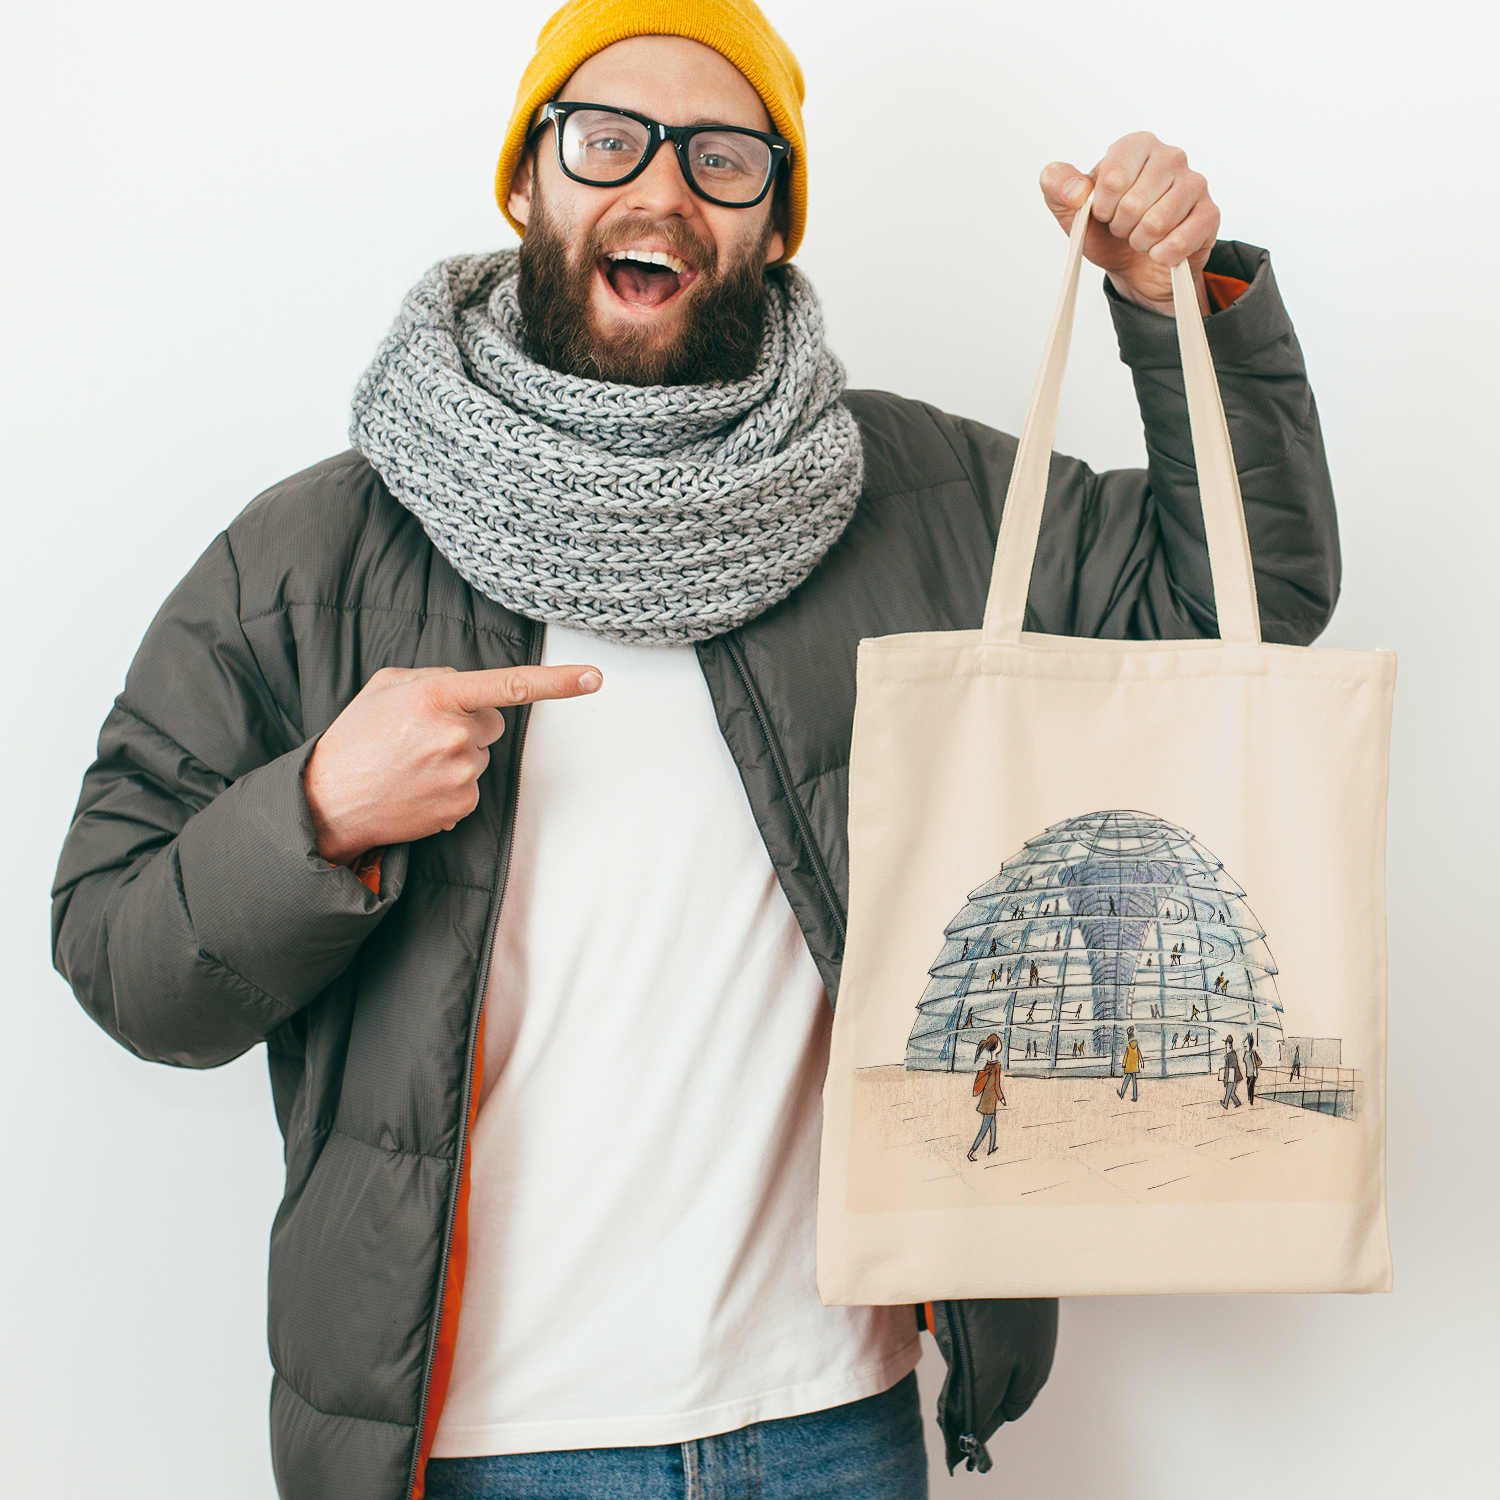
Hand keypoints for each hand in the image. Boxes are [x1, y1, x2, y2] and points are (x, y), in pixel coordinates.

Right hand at [304, 664, 601, 863]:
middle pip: (493, 722)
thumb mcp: (387, 686)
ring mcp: (462, 774)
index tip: (595, 678)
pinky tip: (417, 787)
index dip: (558, 682)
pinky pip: (473, 787)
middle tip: (421, 736)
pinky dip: (451, 786)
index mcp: (437, 696)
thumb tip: (471, 690)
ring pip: (482, 756)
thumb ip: (436, 678)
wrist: (328, 801)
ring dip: (458, 756)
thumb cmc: (357, 737)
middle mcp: (456, 734)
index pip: (510, 685)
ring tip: (411, 764)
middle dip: (469, 724)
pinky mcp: (462, 806)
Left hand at [1040, 133, 1219, 315]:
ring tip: (1141, 236)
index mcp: (1136, 145)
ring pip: (1156, 225)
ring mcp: (1195, 183)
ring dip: (1140, 242)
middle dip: (1120, 227)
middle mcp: (1170, 156)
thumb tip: (1075, 189)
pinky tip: (1160, 249)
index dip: (1101, 207)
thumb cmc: (1105, 230)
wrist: (1134, 265)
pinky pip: (1177, 243)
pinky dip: (1160, 256)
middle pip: (1133, 204)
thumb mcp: (1071, 209)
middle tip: (1124, 227)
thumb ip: (1057, 186)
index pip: (1112, 178)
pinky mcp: (1209, 214)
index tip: (1104, 211)